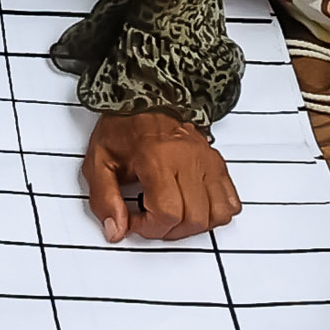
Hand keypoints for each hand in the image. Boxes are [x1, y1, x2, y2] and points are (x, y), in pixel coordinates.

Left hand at [81, 110, 239, 242]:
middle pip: (194, 218)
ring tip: (172, 214)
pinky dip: (216, 213)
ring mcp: (207, 161)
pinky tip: (193, 206)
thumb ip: (104, 199)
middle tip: (150, 218)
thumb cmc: (123, 129)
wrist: (143, 99)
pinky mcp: (217, 163)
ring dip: (194, 225)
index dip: (149, 228)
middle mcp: (187, 159)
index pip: (167, 212)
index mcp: (156, 158)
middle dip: (169, 230)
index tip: (134, 220)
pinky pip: (231, 201)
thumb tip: (116, 230)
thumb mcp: (98, 162)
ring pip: (217, 214)